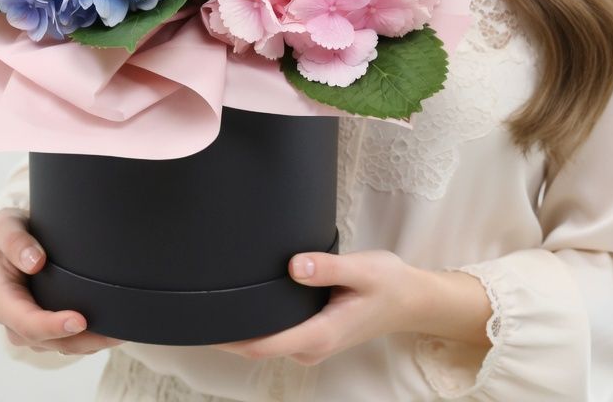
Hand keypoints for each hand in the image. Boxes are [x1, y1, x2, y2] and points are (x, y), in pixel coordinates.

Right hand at [0, 207, 122, 355]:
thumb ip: (14, 242)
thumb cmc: (7, 233)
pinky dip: (91, 339)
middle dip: (82, 340)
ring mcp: (34, 327)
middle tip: (113, 333)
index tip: (80, 320)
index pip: (27, 324)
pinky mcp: (49, 326)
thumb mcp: (4, 227)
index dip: (53, 326)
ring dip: (91, 343)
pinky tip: (112, 328)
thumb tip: (35, 262)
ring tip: (120, 332)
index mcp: (3, 302)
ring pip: (64, 346)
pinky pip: (71, 341)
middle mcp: (17, 322)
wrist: (11, 239)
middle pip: (50, 342)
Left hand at [213, 249, 427, 365]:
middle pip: (258, 346)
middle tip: (201, 301)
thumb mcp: (363, 270)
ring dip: (243, 327)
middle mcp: (311, 345)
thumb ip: (328, 268)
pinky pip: (277, 333)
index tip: (205, 323)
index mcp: (319, 334)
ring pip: (267, 341)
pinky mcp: (313, 333)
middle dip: (229, 331)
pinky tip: (248, 301)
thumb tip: (295, 266)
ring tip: (217, 297)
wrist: (411, 300)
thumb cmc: (388, 284)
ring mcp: (311, 343)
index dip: (231, 338)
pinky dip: (259, 323)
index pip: (263, 345)